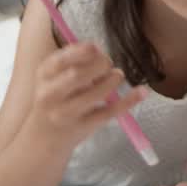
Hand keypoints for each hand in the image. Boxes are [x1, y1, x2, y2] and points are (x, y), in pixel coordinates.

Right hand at [30, 41, 146, 149]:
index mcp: (44, 76)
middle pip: (78, 75)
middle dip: (100, 64)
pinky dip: (129, 100)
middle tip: (108, 64)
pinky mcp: (84, 126)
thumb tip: (97, 49)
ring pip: (96, 93)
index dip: (81, 52)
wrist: (44, 138)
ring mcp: (67, 113)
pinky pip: (110, 112)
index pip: (60, 60)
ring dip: (113, 80)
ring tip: (117, 76)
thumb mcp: (54, 76)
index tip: (96, 48)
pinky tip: (142, 91)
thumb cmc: (55, 97)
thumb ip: (72, 60)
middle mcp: (51, 95)